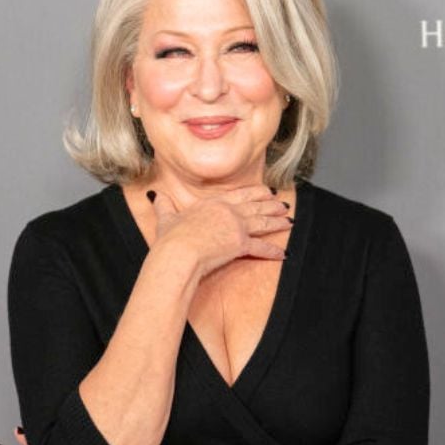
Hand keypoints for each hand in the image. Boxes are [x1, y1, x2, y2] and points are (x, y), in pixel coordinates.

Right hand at [150, 184, 290, 276]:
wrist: (179, 251)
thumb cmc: (172, 238)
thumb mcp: (166, 218)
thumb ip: (164, 206)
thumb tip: (155, 196)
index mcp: (213, 203)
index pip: (239, 195)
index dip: (254, 193)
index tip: (265, 191)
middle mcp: (228, 211)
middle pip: (255, 206)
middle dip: (271, 204)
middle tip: (283, 203)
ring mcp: (236, 227)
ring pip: (263, 222)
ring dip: (278, 222)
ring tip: (289, 221)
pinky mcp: (241, 244)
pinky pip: (261, 247)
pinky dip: (273, 251)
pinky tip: (283, 253)